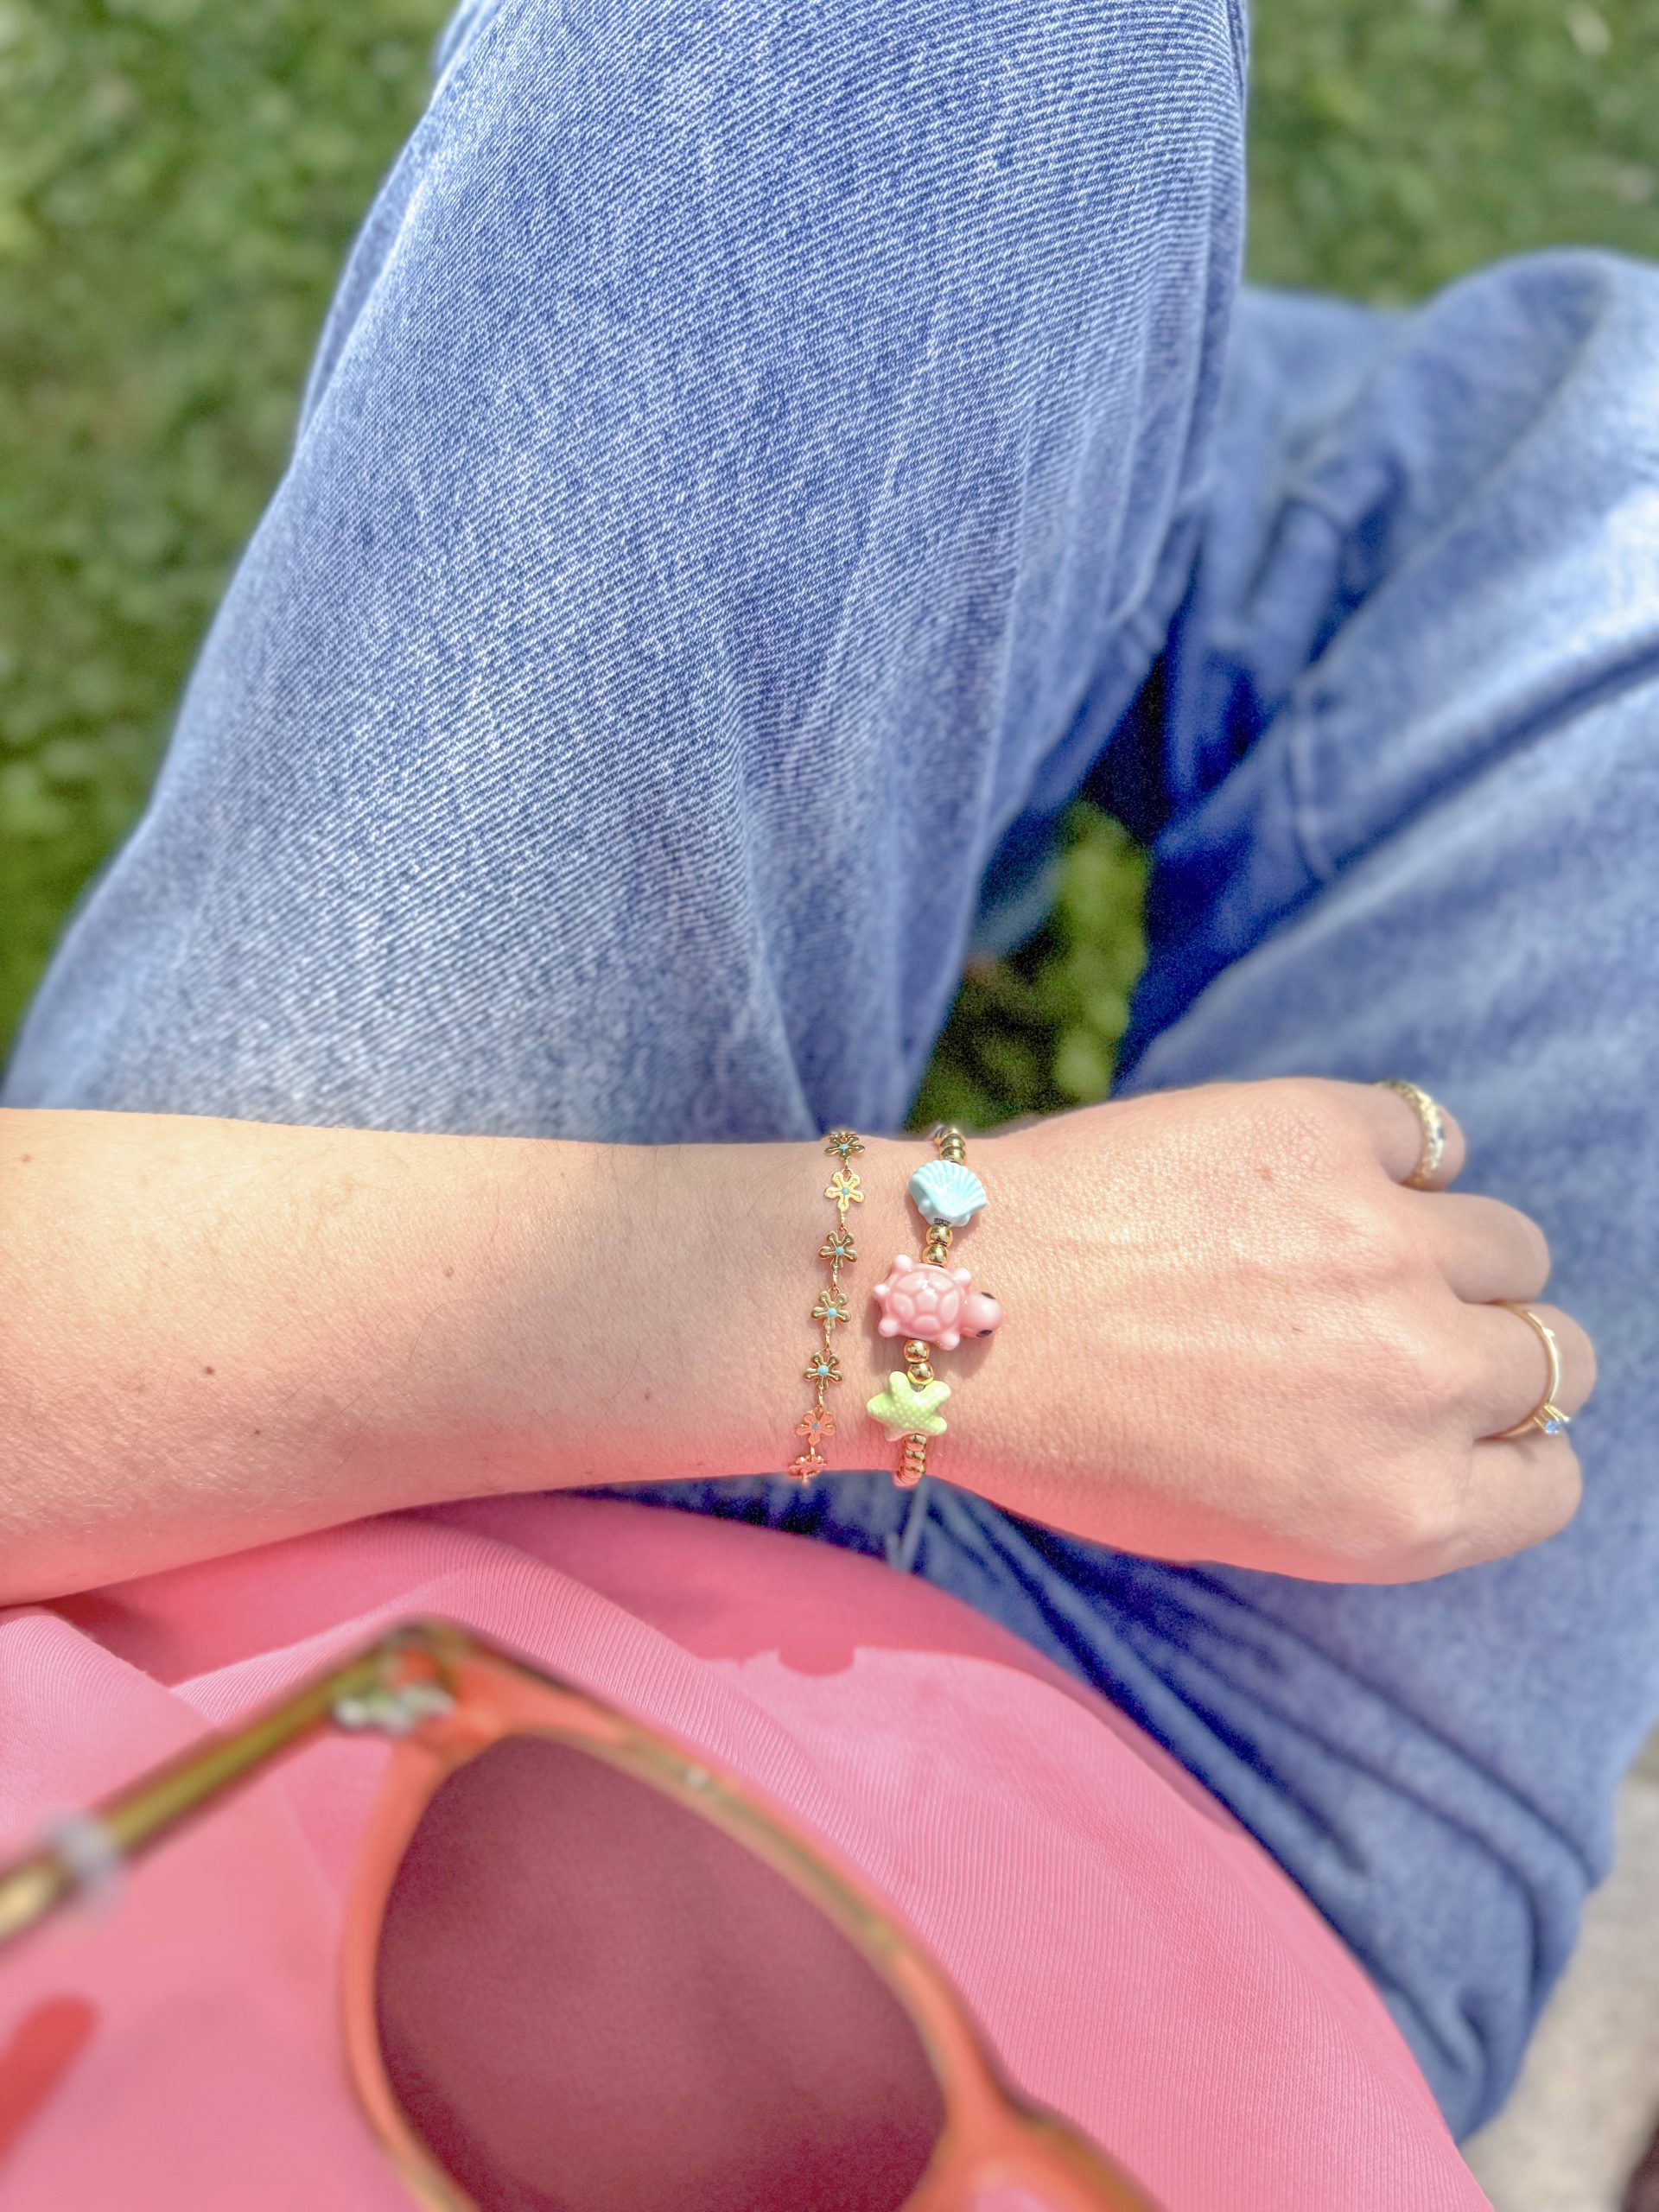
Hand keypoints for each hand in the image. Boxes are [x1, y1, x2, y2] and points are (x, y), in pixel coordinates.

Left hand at [954, 1079, 1594, 1581]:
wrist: (950, 1307)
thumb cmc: (1065, 1435)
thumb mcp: (1232, 1524)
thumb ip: (1363, 1482)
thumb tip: (1435, 1418)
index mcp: (1403, 1512)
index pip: (1549, 1480)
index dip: (1503, 1446)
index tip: (1452, 1419)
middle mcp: (1425, 1384)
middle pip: (1546, 1356)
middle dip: (1480, 1349)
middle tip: (1382, 1330)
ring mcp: (1389, 1248)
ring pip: (1509, 1246)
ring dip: (1448, 1250)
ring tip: (1344, 1249)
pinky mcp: (1333, 1133)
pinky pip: (1430, 1135)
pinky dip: (1392, 1153)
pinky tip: (1311, 1175)